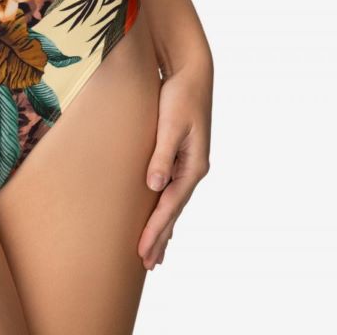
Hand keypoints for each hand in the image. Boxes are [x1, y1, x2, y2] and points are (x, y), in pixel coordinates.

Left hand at [139, 52, 212, 269]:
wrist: (191, 71)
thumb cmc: (180, 94)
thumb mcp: (171, 123)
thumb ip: (162, 154)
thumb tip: (155, 186)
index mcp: (193, 164)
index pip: (171, 205)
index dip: (156, 229)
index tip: (143, 251)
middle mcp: (193, 168)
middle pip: (174, 210)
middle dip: (161, 237)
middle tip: (147, 265)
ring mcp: (188, 163)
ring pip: (173, 203)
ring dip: (164, 228)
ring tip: (155, 254)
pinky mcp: (180, 154)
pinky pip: (171, 189)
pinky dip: (165, 208)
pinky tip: (161, 218)